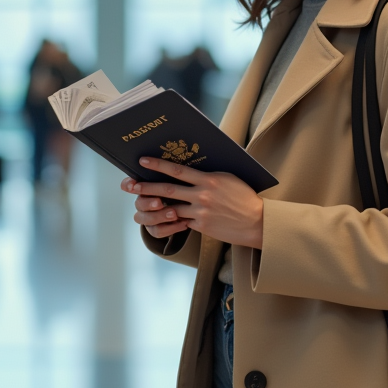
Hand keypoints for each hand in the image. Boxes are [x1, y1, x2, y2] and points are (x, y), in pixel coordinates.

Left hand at [121, 156, 263, 247]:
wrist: (256, 221)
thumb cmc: (244, 196)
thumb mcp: (228, 177)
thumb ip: (209, 174)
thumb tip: (192, 167)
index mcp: (209, 179)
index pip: (178, 170)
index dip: (158, 165)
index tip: (142, 161)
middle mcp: (202, 194)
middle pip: (168, 189)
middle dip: (146, 186)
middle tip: (131, 184)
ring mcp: (201, 211)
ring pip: (170, 207)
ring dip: (153, 205)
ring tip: (140, 202)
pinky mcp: (202, 225)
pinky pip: (181, 221)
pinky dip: (171, 219)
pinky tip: (160, 218)